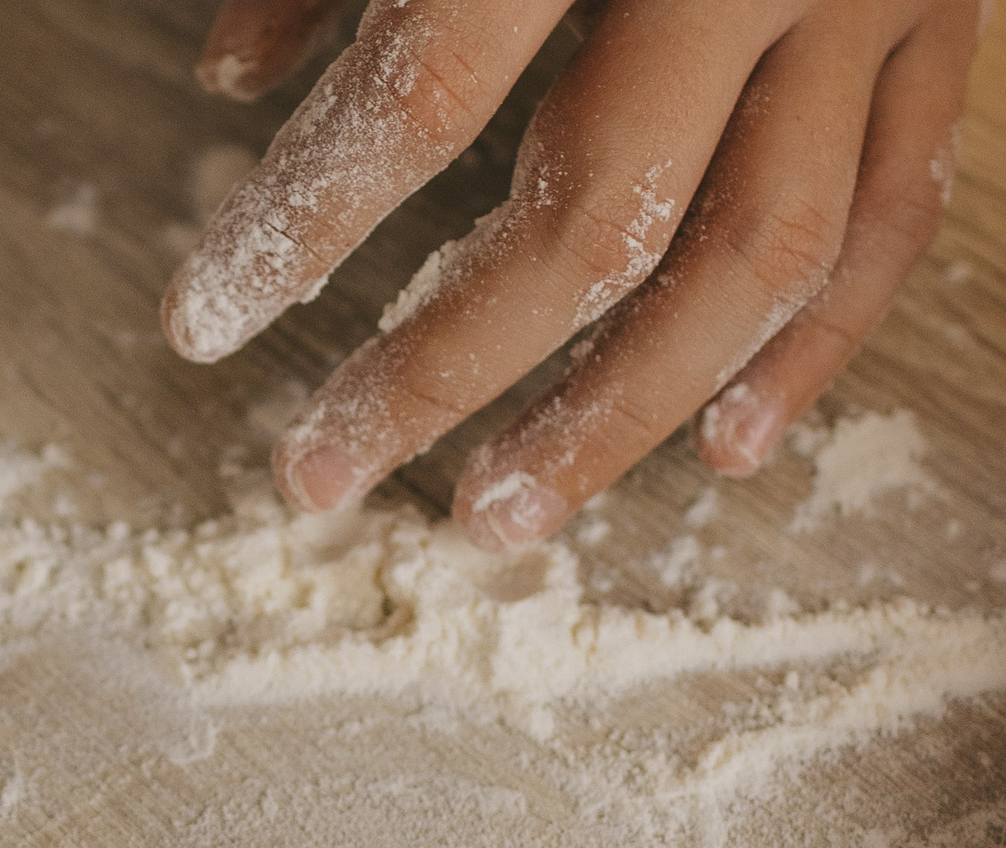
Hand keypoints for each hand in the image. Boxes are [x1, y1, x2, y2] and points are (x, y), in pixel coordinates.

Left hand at [164, 0, 977, 550]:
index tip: (198, 324)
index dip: (297, 227)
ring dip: (615, 417)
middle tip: (313, 474)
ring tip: (493, 518)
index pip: (424, 97)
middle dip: (437, 373)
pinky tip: (729, 450)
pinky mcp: (949, 16)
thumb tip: (234, 84)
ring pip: (750, 262)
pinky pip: (892, 212)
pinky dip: (815, 346)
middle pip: (587, 224)